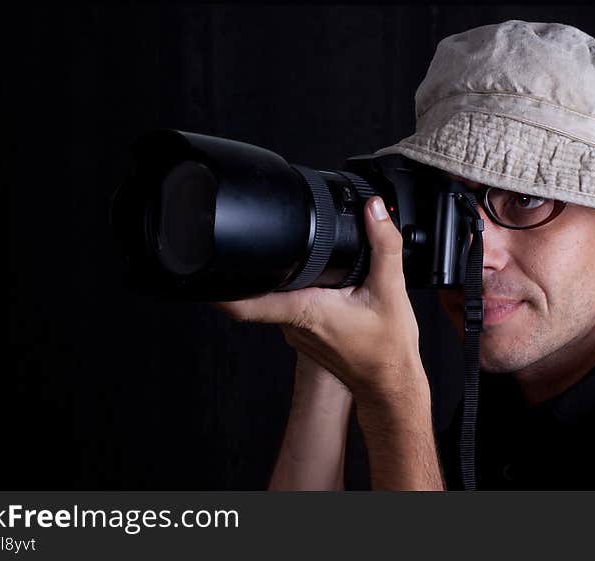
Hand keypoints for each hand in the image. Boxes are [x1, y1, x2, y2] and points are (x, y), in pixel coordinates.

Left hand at [212, 196, 423, 401]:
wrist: (390, 383)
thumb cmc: (386, 350)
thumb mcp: (391, 291)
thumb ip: (383, 246)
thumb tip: (374, 212)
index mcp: (304, 310)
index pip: (245, 303)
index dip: (219, 289)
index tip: (202, 269)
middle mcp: (293, 324)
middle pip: (259, 290)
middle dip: (260, 264)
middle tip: (259, 240)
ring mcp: (296, 332)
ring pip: (275, 299)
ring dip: (282, 280)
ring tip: (297, 259)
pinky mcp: (305, 335)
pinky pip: (290, 307)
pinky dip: (298, 292)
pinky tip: (319, 285)